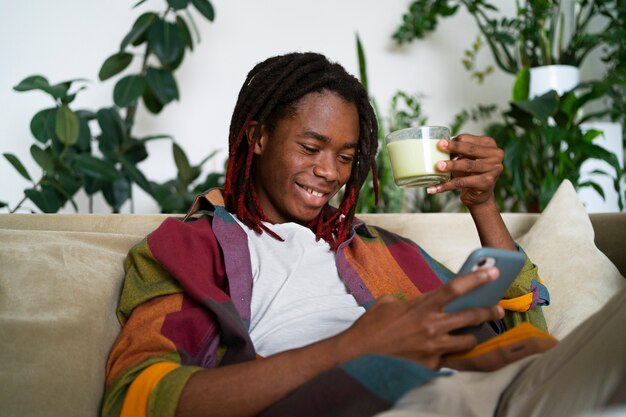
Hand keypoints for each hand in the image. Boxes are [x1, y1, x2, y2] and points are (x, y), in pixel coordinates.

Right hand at [339, 267, 504, 368]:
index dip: (477, 278)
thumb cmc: (372, 325)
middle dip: (490, 312)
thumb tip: (418, 303)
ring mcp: (433, 347)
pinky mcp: (430, 364)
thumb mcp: (388, 302)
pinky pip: (449, 358)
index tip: (494, 271)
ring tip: (470, 334)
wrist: (360, 352)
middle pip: (471, 316)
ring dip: (471, 336)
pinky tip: (442, 352)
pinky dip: (448, 354)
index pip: (455, 288)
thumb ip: (409, 300)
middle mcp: (432, 326)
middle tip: (498, 309)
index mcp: (422, 306)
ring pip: (468, 341)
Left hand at [427, 134, 503, 208]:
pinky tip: (435, 188)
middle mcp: (495, 155)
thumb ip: (458, 150)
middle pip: (470, 149)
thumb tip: (439, 145)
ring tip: (437, 167)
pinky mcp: (486, 183)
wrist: (480, 195)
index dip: (454, 141)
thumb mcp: (466, 158)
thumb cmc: (470, 172)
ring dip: (451, 166)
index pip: (468, 139)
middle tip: (439, 147)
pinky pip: (462, 183)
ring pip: (467, 165)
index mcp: (489, 144)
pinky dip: (447, 185)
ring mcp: (493, 169)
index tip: (440, 143)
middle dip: (453, 148)